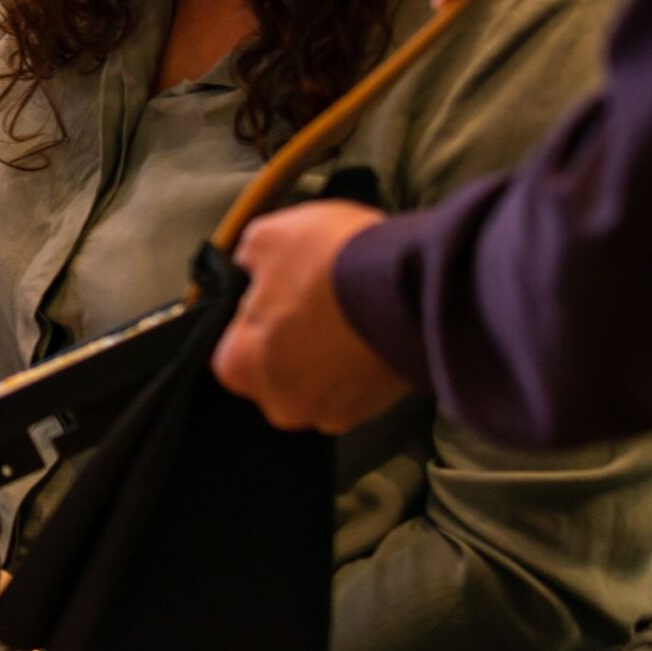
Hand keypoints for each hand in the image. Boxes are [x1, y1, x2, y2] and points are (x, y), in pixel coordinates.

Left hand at [213, 201, 411, 434]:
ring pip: (324, 378)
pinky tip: (376, 323)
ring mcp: (338, 414)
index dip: (255, 316)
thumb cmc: (327, 263)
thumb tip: (249, 266)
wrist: (418, 286)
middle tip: (318, 297)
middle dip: (294, 338)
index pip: (233, 347)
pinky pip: (362, 382)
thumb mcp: (267, 237)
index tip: (277, 290)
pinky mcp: (383, 409)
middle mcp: (284, 406)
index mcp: (242, 369)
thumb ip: (247, 259)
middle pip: (280, 368)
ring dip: (333, 349)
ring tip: (352, 307)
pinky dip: (366, 357)